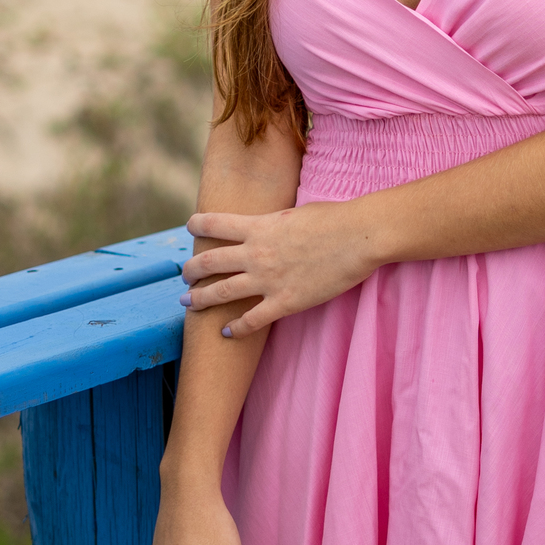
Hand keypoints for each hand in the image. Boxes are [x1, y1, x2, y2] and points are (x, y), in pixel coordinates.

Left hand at [181, 201, 377, 336]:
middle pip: (209, 262)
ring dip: (200, 299)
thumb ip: (275, 222)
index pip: (215, 223)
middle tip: (185, 277)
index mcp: (259, 226)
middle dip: (191, 270)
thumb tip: (269, 225)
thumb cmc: (335, 218)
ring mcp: (268, 279)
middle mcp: (256, 252)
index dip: (197, 225)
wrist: (359, 237)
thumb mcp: (296, 212)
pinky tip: (226, 332)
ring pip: (222, 292)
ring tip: (188, 303)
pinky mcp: (284, 302)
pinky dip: (235, 328)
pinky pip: (252, 320)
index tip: (189, 228)